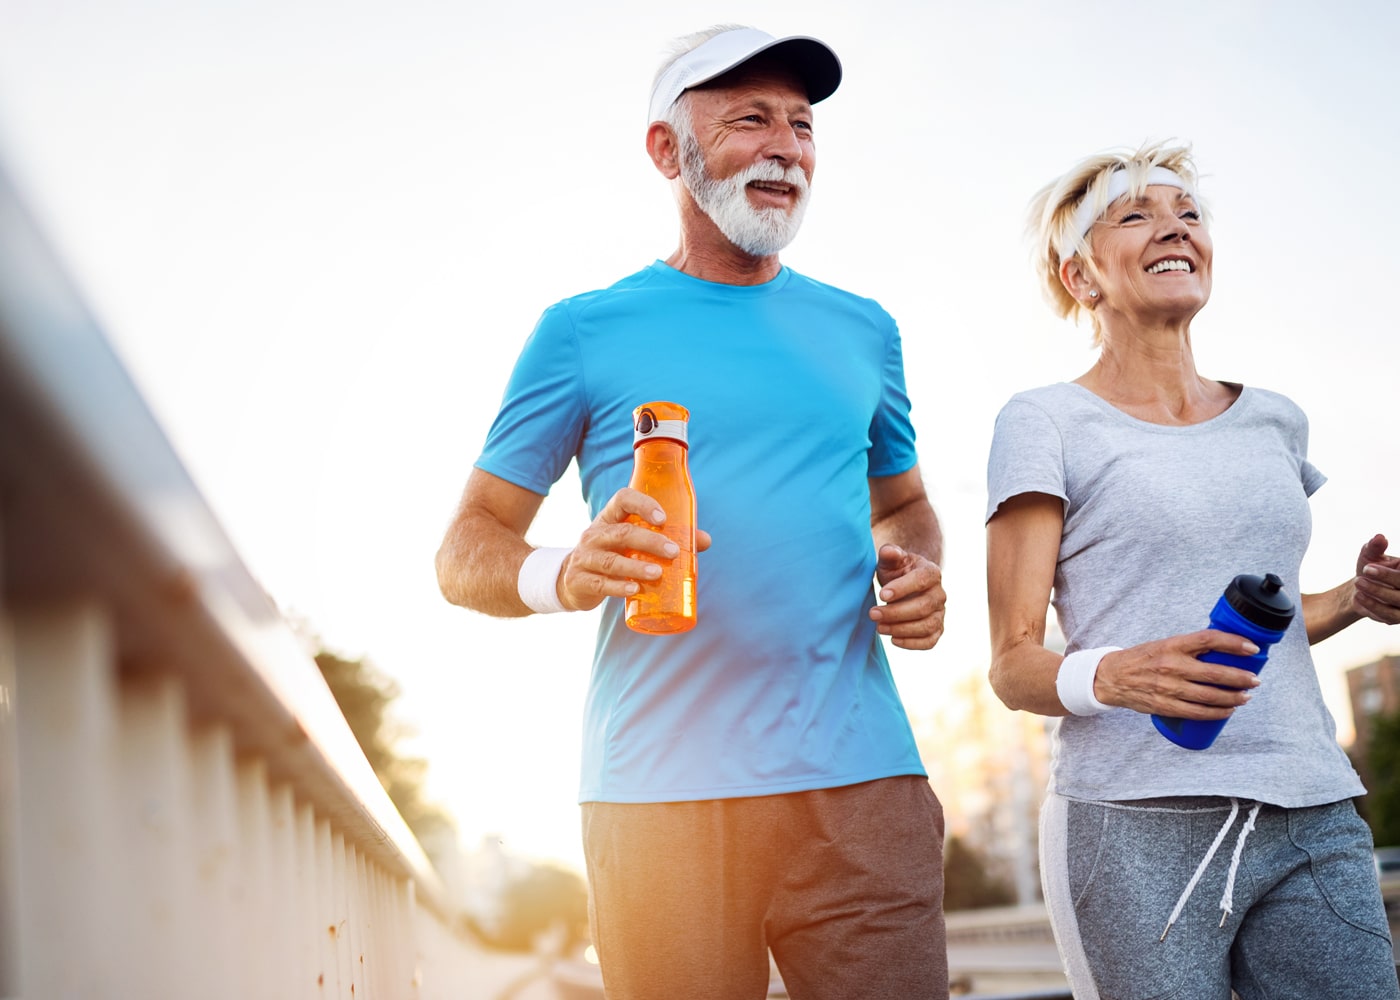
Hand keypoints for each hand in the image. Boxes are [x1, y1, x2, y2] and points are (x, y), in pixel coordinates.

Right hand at [558, 488, 710, 611]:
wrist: (571, 580)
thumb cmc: (613, 555)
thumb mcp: (632, 543)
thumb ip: (666, 539)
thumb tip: (706, 540)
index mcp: (609, 518)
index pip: (622, 499)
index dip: (643, 504)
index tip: (663, 518)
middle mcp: (595, 535)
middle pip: (622, 532)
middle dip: (650, 541)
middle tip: (673, 552)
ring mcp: (585, 558)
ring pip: (611, 560)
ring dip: (636, 567)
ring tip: (657, 574)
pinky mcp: (580, 581)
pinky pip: (600, 583)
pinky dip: (618, 587)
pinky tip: (634, 590)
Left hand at [869, 543, 944, 650]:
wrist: (906, 585)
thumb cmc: (897, 571)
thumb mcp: (891, 560)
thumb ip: (890, 553)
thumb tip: (889, 551)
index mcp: (931, 572)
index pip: (921, 580)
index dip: (902, 589)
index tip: (881, 594)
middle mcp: (940, 594)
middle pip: (923, 607)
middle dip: (896, 613)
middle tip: (872, 614)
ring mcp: (940, 613)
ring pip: (927, 626)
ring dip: (902, 629)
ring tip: (879, 627)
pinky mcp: (937, 629)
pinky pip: (930, 641)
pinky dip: (912, 644)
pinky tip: (893, 639)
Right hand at [1093, 631, 1262, 718]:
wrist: (1110, 678)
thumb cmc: (1141, 659)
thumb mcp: (1163, 645)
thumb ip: (1189, 648)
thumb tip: (1223, 650)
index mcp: (1172, 645)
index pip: (1209, 640)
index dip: (1234, 643)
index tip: (1252, 649)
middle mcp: (1171, 665)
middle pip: (1215, 673)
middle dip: (1241, 678)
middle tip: (1254, 680)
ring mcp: (1168, 687)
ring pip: (1210, 696)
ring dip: (1233, 698)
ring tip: (1245, 697)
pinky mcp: (1165, 706)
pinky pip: (1197, 713)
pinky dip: (1216, 713)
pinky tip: (1228, 711)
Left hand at [1353, 533, 1399, 624]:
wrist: (1360, 587)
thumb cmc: (1370, 567)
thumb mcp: (1370, 555)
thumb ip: (1374, 547)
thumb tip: (1379, 537)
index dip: (1388, 574)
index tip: (1368, 567)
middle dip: (1383, 580)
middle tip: (1362, 574)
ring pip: (1398, 602)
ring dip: (1377, 593)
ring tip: (1358, 584)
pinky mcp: (1398, 617)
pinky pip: (1390, 615)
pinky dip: (1374, 606)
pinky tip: (1359, 596)